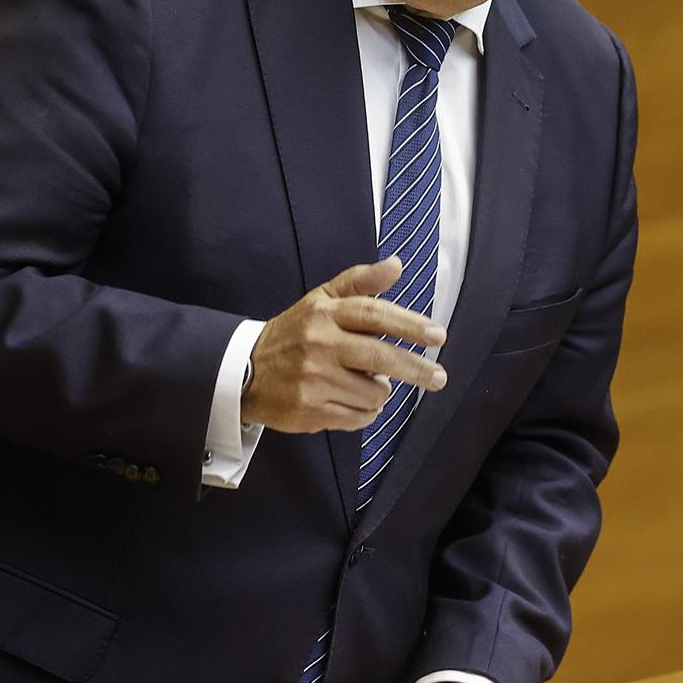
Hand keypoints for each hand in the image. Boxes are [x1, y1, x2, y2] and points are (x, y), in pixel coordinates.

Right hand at [242, 256, 446, 433]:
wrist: (244, 370)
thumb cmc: (294, 332)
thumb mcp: (322, 300)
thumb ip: (360, 281)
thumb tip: (397, 265)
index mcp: (324, 313)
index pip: (375, 314)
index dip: (410, 324)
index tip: (438, 335)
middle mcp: (319, 344)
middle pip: (380, 357)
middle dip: (416, 369)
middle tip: (438, 377)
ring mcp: (313, 380)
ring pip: (373, 393)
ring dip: (379, 392)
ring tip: (364, 383)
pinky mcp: (309, 411)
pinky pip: (358, 417)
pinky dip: (365, 412)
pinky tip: (353, 401)